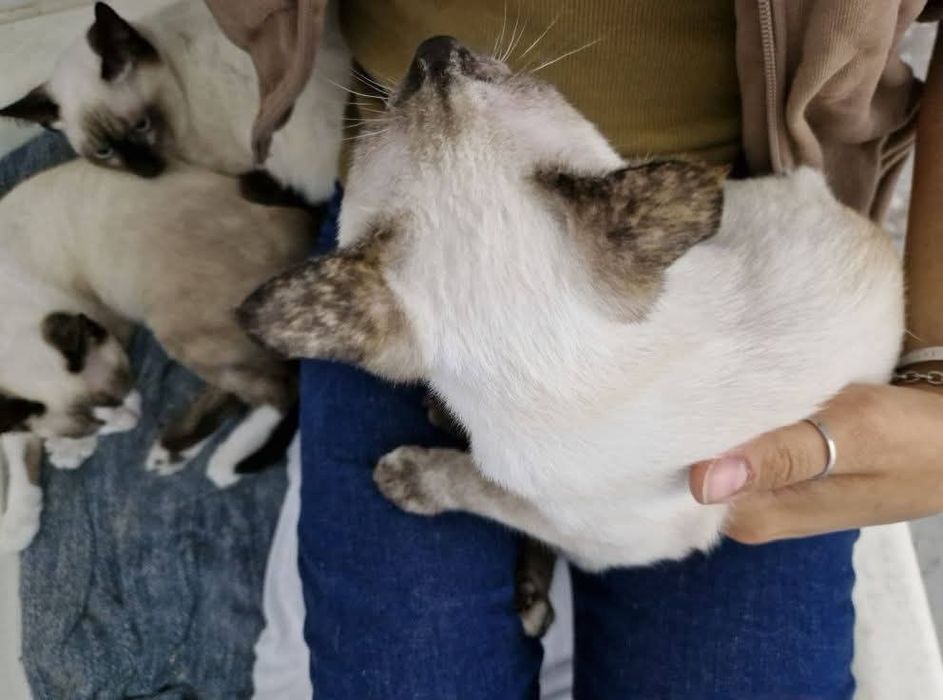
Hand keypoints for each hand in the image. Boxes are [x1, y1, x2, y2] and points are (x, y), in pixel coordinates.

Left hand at [688, 383, 942, 543]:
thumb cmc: (912, 440)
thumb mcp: (852, 439)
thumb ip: (781, 456)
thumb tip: (703, 482)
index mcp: (757, 516)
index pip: (682, 484)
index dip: (674, 439)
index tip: (668, 397)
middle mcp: (751, 510)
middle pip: (693, 465)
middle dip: (692, 422)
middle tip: (690, 374)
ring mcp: (764, 490)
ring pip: (716, 449)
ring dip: (716, 414)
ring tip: (711, 373)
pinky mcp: (779, 468)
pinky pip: (740, 441)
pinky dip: (739, 414)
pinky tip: (736, 387)